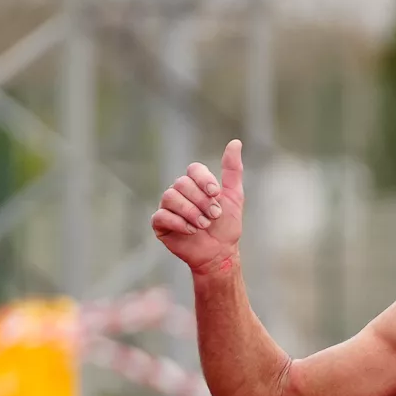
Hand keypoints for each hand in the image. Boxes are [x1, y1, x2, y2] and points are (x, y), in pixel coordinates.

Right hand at [151, 140, 245, 280]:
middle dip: (201, 201)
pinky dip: (179, 223)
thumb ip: (233, 170)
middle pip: (182, 183)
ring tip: (204, 225)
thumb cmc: (226, 226)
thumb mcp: (234, 196)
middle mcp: (179, 192)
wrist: (220, 253)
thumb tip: (235, 142)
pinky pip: (161, 216)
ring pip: (170, 197)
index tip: (217, 194)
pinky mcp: (160, 224)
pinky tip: (192, 231)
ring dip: (191, 212)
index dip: (204, 180)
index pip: (193, 169)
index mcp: (195, 184)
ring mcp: (168, 207)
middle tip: (214, 216)